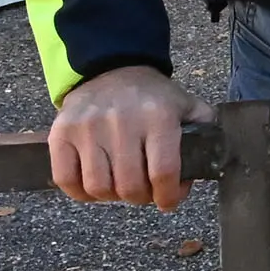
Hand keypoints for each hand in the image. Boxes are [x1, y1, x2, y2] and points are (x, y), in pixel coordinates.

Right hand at [49, 65, 209, 210]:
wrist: (112, 69)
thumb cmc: (153, 97)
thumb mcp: (187, 106)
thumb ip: (204, 133)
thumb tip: (208, 165)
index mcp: (159, 116)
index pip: (163, 172)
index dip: (168, 196)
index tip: (168, 201)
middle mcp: (122, 121)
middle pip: (130, 186)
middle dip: (141, 198)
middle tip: (144, 192)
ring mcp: (88, 127)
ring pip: (98, 188)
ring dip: (112, 196)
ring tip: (121, 185)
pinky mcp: (61, 133)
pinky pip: (66, 180)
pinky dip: (81, 193)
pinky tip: (95, 185)